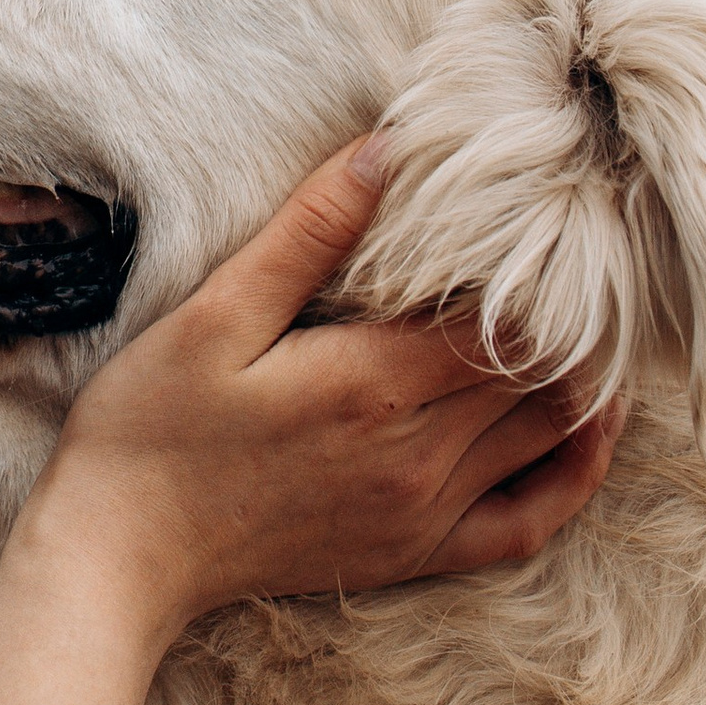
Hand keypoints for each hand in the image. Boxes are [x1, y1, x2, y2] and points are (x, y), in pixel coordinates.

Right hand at [33, 137, 614, 636]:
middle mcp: (418, 452)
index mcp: (374, 382)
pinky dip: (572, 477)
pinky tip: (584, 437)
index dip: (537, 266)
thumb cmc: (152, 424)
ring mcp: (423, 511)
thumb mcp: (215, 314)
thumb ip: (309, 234)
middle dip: (565, 316)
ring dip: (575, 379)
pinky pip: (529, 522)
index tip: (537, 220)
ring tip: (583, 324)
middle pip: (539, 371)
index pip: (506, 315)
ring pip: (547, 436)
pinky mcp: (415, 553)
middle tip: (571, 260)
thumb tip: (384, 150)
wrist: (121, 554)